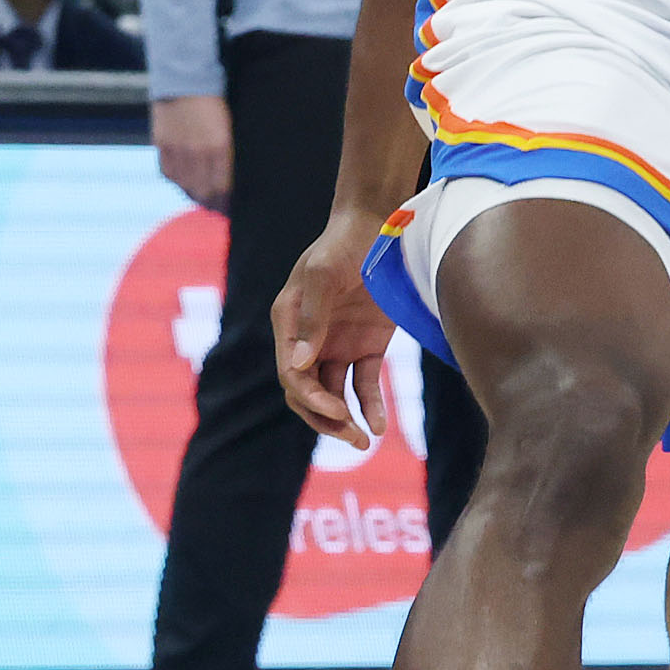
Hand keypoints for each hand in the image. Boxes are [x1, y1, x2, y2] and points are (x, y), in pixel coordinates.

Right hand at [152, 94, 230, 207]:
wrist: (186, 79)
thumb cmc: (214, 103)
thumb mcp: (228, 129)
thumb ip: (227, 156)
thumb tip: (226, 182)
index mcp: (220, 147)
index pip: (222, 188)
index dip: (225, 203)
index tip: (228, 210)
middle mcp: (198, 152)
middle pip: (203, 192)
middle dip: (211, 204)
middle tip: (216, 207)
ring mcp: (177, 148)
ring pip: (184, 185)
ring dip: (193, 194)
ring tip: (199, 196)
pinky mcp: (162, 143)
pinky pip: (168, 173)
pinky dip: (176, 180)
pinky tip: (183, 181)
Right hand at [273, 213, 397, 446]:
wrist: (378, 227)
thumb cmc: (343, 246)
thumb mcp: (324, 274)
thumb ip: (312, 318)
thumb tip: (299, 365)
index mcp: (288, 323)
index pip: (292, 374)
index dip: (310, 398)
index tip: (338, 412)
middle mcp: (308, 339)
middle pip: (307, 393)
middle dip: (325, 419)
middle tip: (353, 439)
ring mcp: (337, 344)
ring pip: (333, 395)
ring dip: (345, 420)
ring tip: (366, 441)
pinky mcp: (366, 347)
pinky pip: (364, 385)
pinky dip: (370, 406)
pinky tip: (381, 425)